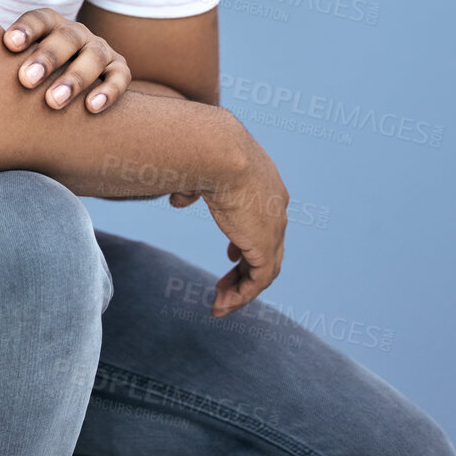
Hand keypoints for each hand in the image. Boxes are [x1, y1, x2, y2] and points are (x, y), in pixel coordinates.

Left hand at [2, 7, 131, 113]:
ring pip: (93, 57)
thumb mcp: (12, 64)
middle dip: (46, 58)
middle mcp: (75, 34)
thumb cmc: (29, 75)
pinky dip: (109, 90)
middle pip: (66, 38)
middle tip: (25, 80)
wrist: (67, 85)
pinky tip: (92, 108)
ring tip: (53, 102)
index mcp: (49, 25)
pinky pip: (120, 77)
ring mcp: (99, 50)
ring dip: (74, 78)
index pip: (39, 19)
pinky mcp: (118, 69)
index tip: (7, 44)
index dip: (25, 29)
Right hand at [200, 128, 288, 316]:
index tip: (231, 255)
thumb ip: (192, 189)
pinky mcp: (264, 246)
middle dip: (245, 269)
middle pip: (267, 248)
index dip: (246, 241)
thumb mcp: (197, 171)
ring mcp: (274, 228)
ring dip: (241, 289)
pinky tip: (222, 303)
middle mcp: (276, 207)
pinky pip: (257, 281)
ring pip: (263, 269)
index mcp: (265, 185)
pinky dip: (241, 295)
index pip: (262, 221)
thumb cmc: (203, 152)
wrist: (218, 151)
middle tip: (226, 284)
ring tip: (220, 304)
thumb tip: (179, 200)